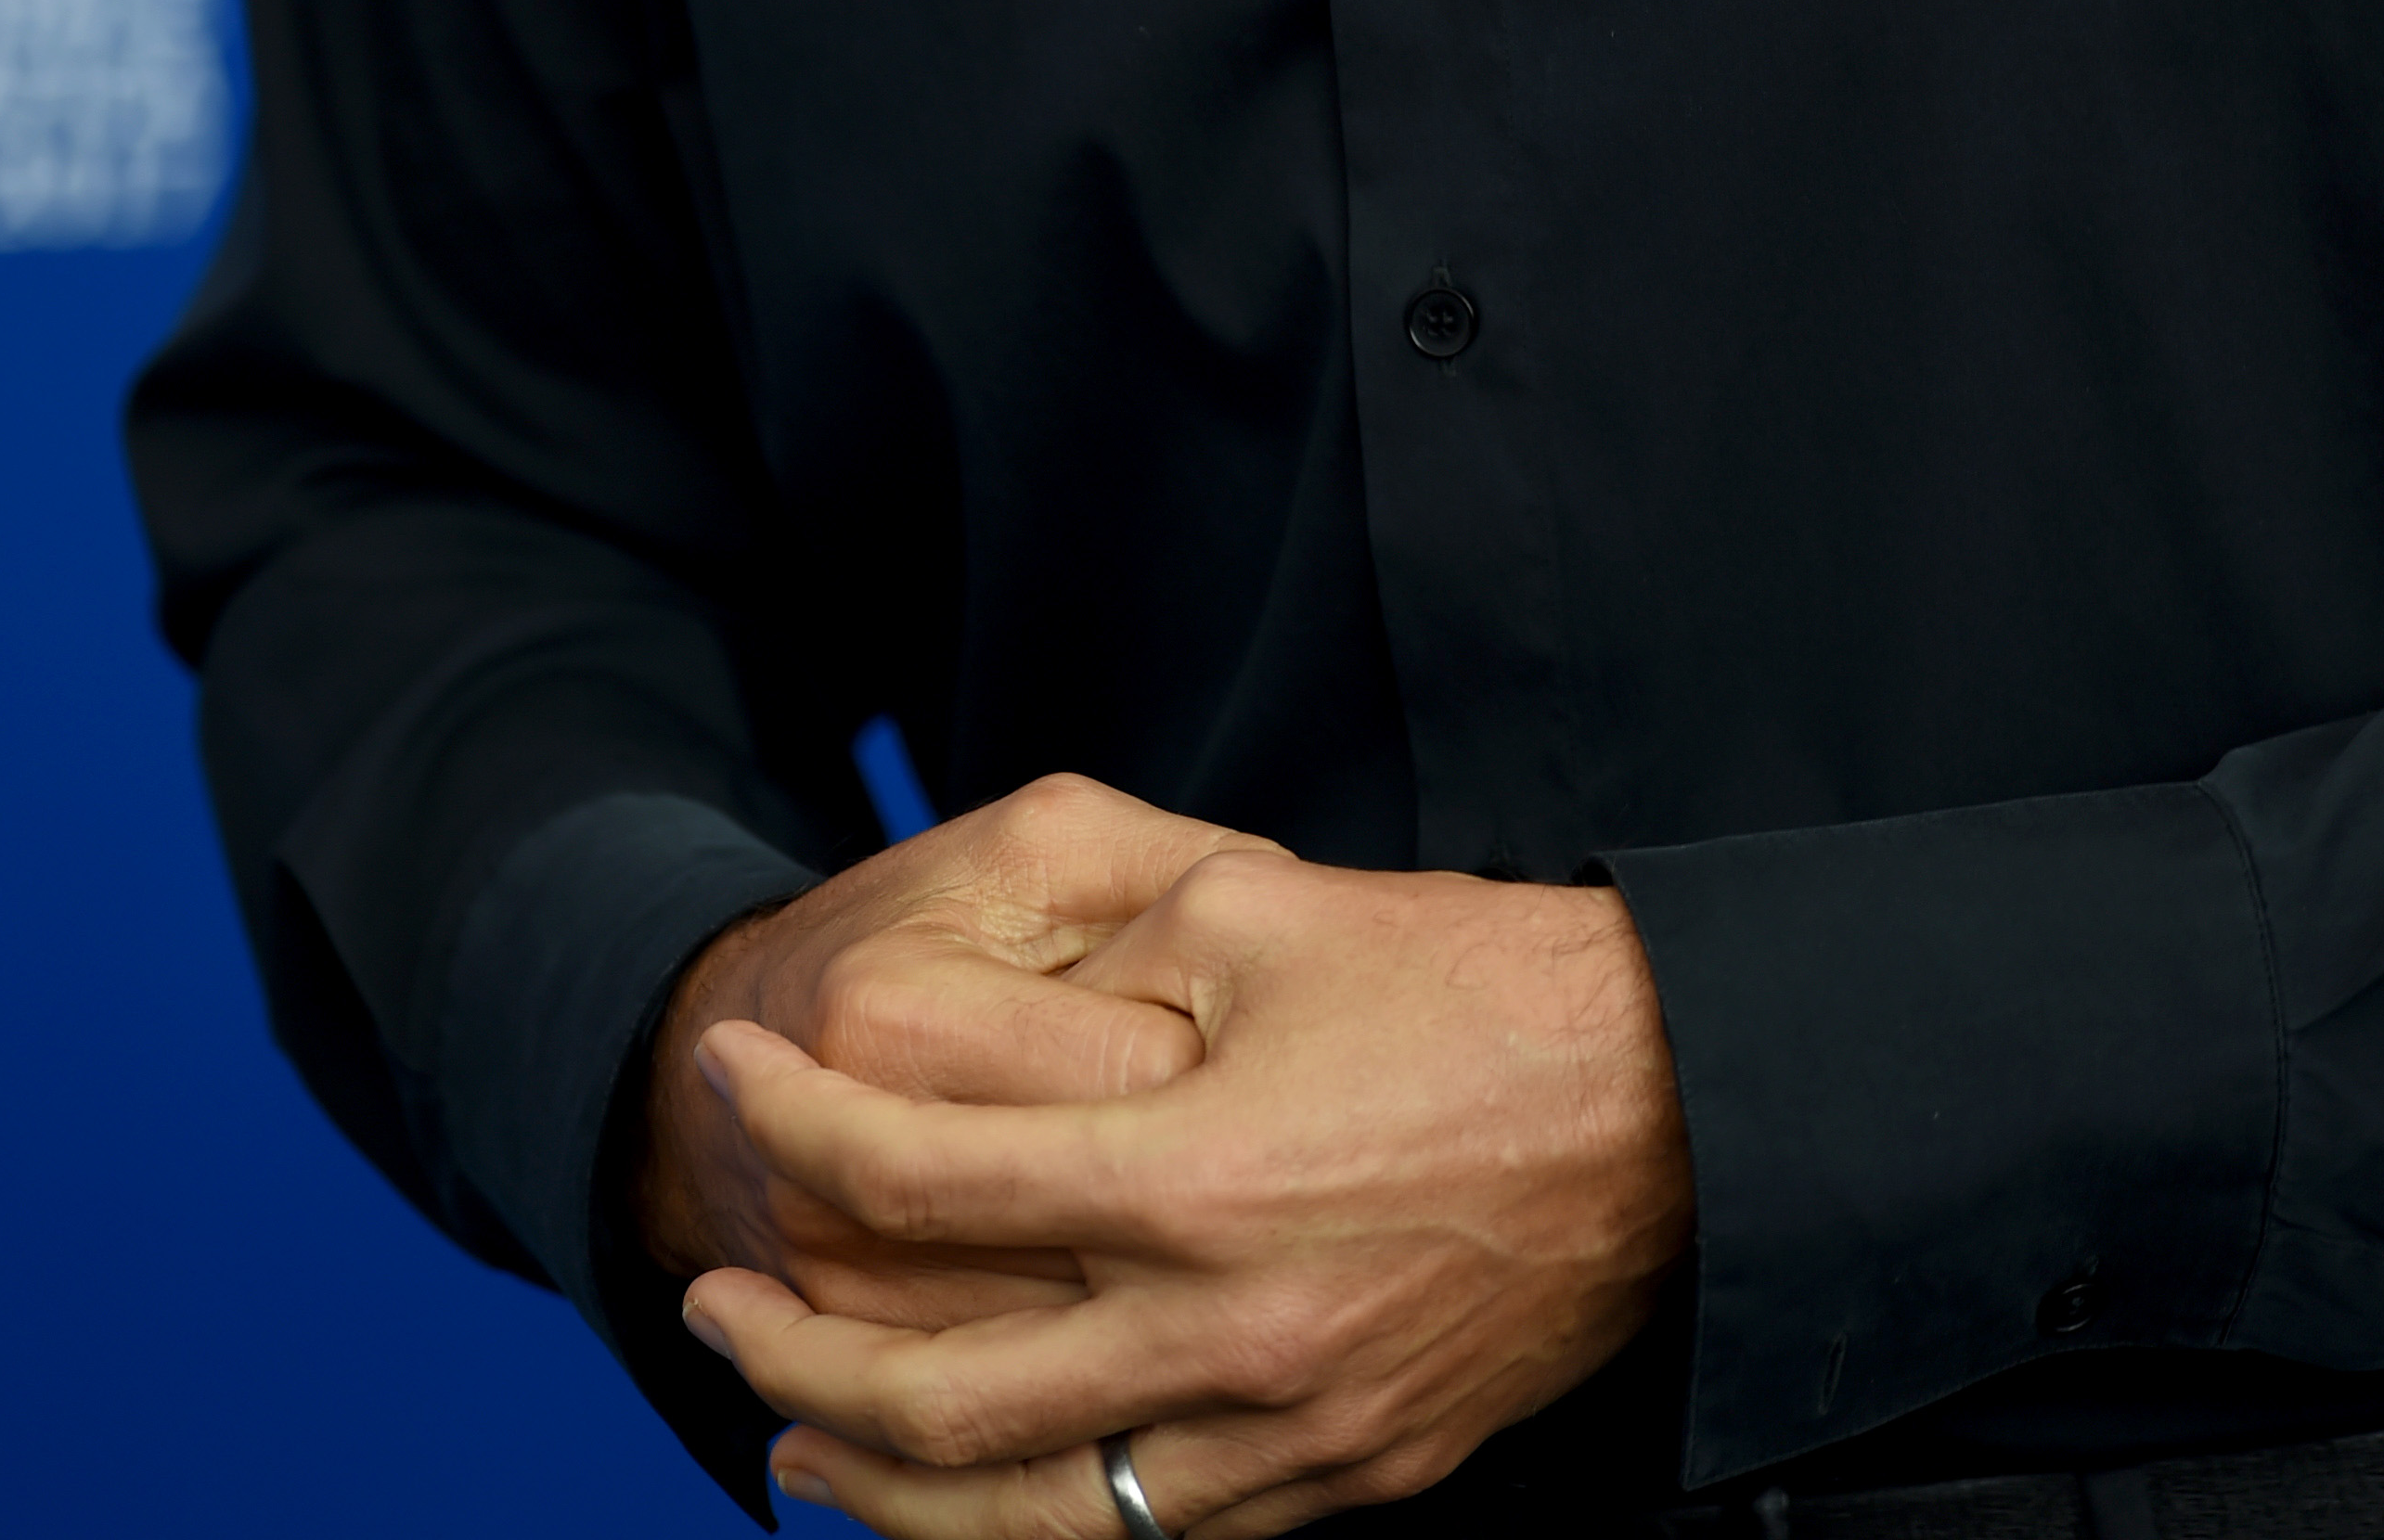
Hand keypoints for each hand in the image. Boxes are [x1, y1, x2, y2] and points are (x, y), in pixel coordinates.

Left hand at [679, 842, 1694, 1538]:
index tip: (733, 1074)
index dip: (799, 1129)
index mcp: (1196, 1172)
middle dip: (788, 1360)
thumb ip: (1100, 974)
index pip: (923, 1183)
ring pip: (1028, 1521)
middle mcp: (1228, 1332)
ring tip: (789, 1446)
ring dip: (881, 1490)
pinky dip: (1028, 1527)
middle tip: (710, 1303)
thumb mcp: (1255, 906)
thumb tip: (972, 1029)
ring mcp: (1292, 1433)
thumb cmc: (1470, 981)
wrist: (1673, 1107)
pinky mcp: (1350, 1480)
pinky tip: (968, 1489)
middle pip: (936, 1402)